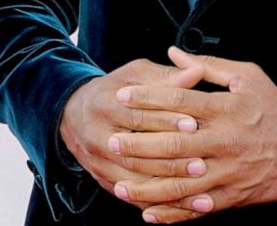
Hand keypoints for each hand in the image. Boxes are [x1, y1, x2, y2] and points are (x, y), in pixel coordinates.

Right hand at [59, 56, 212, 217]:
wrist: (74, 114)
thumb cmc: (116, 90)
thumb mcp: (136, 75)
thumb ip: (166, 77)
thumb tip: (197, 72)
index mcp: (105, 105)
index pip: (138, 117)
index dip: (167, 120)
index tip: (195, 125)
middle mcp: (98, 137)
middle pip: (136, 154)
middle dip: (170, 160)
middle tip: (202, 163)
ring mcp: (99, 163)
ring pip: (134, 180)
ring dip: (167, 187)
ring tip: (197, 186)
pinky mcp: (104, 181)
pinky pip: (132, 197)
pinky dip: (157, 203)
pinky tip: (182, 205)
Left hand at [109, 46, 276, 222]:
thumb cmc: (274, 108)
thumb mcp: (248, 76)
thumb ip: (209, 65)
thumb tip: (174, 53)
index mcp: (226, 110)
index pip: (179, 103)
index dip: (148, 98)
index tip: (121, 95)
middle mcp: (224, 141)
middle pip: (173, 144)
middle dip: (138, 144)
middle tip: (111, 141)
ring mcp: (226, 172)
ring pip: (180, 182)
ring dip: (146, 185)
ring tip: (119, 183)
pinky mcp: (230, 195)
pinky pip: (196, 208)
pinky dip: (171, 213)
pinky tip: (147, 212)